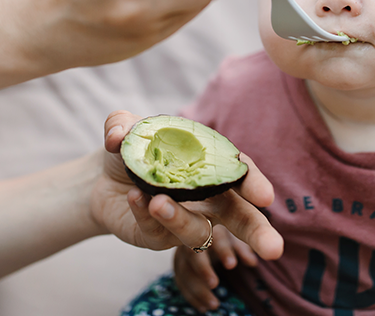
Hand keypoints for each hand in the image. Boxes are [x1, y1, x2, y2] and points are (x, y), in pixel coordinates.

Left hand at [92, 111, 283, 259]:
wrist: (101, 180)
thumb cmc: (131, 153)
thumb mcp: (127, 131)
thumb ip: (122, 125)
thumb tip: (118, 137)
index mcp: (211, 167)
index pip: (239, 174)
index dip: (254, 183)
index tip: (265, 196)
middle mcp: (206, 199)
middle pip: (240, 218)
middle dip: (258, 233)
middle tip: (274, 249)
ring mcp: (184, 221)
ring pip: (196, 231)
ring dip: (180, 218)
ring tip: (158, 202)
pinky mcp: (158, 237)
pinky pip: (159, 233)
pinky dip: (147, 215)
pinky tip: (134, 198)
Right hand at [173, 226, 258, 311]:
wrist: (201, 232)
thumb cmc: (223, 236)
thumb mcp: (235, 239)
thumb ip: (243, 250)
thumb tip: (252, 262)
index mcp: (209, 228)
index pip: (214, 236)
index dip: (222, 250)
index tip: (232, 265)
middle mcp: (191, 239)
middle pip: (193, 253)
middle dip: (203, 269)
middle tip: (215, 284)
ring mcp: (181, 254)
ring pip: (184, 271)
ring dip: (198, 290)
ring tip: (214, 304)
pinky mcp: (177, 267)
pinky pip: (180, 283)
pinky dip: (191, 296)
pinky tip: (203, 308)